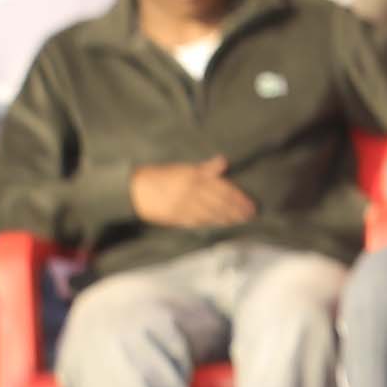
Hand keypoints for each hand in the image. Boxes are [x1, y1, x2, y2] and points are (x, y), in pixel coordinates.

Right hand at [127, 159, 257, 232]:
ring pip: (212, 212)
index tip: (249, 202)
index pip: (221, 186)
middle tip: (251, 214)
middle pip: (219, 201)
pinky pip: (198, 221)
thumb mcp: (182, 169)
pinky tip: (223, 225)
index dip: (237, 195)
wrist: (135, 190)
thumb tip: (223, 161)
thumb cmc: (160, 177)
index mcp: (192, 176)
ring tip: (242, 221)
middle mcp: (190, 190)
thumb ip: (205, 168)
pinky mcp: (177, 216)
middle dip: (237, 209)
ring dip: (229, 218)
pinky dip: (213, 223)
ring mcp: (184, 204)